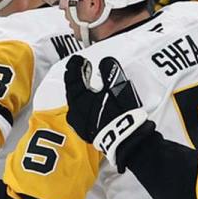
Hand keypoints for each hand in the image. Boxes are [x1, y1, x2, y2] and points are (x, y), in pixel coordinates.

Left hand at [64, 55, 152, 171]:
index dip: (75, 66)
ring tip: (88, 81)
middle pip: (72, 90)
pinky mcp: (86, 131)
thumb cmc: (120, 113)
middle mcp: (74, 112)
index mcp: (78, 100)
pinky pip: (82, 113)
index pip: (72, 78)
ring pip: (76, 102)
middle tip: (82, 67)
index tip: (78, 59)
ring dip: (81, 91)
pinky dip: (85, 103)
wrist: (126, 139)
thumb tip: (105, 63)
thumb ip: (109, 72)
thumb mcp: (116, 87)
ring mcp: (79, 124)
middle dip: (76, 77)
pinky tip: (92, 100)